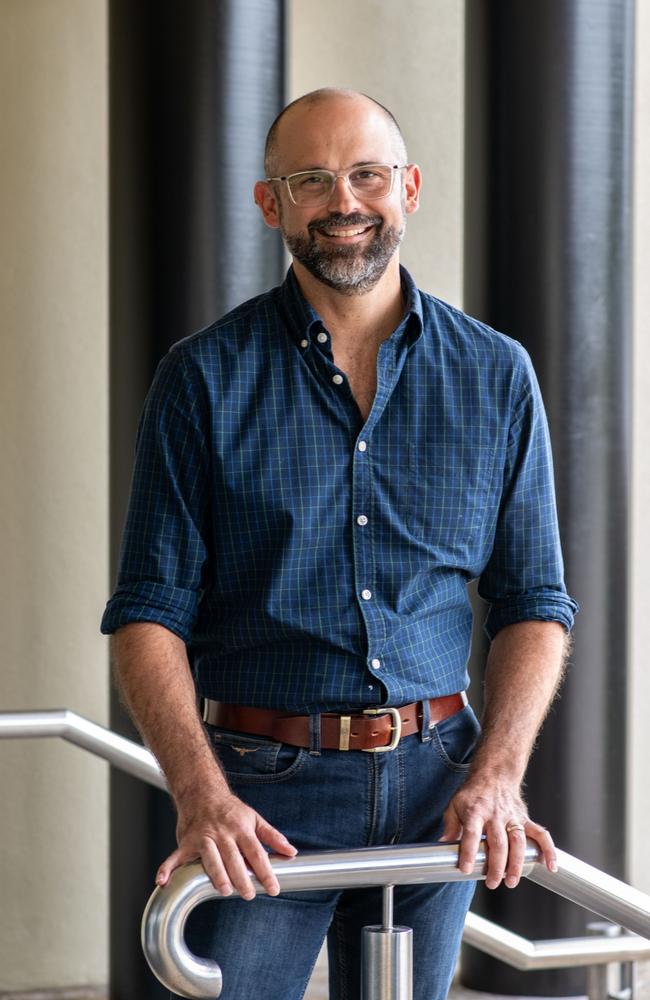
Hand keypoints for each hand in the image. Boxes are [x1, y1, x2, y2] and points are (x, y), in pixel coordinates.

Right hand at [155, 791, 296, 899]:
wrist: (202, 792)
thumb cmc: (230, 809)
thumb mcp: (254, 819)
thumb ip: (272, 836)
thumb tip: (291, 852)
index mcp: (241, 828)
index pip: (256, 852)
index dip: (266, 871)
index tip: (273, 888)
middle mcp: (222, 833)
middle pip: (234, 858)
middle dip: (241, 877)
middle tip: (248, 894)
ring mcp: (203, 837)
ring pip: (210, 858)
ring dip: (216, 874)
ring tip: (224, 890)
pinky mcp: (186, 842)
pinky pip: (175, 856)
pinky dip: (167, 868)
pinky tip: (162, 881)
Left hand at [440, 775, 556, 888]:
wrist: (494, 774)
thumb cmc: (473, 794)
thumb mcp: (454, 805)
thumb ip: (450, 826)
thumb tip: (442, 846)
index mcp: (475, 811)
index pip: (472, 833)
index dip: (469, 852)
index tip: (466, 869)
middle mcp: (495, 814)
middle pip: (498, 842)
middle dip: (496, 865)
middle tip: (492, 883)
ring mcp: (512, 817)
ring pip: (518, 841)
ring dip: (516, 863)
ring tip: (511, 881)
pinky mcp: (525, 818)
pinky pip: (540, 834)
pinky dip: (548, 850)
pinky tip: (551, 866)